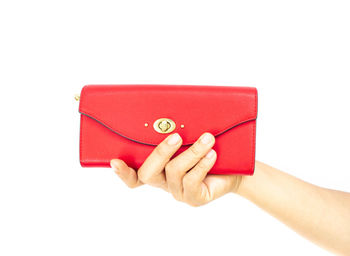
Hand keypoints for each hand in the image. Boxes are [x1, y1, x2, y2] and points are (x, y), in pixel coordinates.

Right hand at [110, 132, 242, 206]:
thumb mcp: (188, 139)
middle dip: (161, 153)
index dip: (122, 171)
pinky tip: (212, 154)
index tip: (115, 160)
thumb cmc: (206, 149)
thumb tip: (169, 113)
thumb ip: (174, 132)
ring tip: (207, 139)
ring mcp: (177, 192)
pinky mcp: (194, 198)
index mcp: (156, 169)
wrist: (233, 168)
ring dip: (191, 152)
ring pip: (174, 172)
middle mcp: (163, 182)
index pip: (133, 176)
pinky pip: (193, 181)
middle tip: (176, 136)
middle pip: (148, 174)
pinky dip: (202, 164)